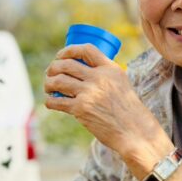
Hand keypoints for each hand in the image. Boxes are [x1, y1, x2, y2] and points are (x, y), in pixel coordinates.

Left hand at [44, 43, 173, 174]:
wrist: (133, 130)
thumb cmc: (127, 109)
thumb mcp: (121, 84)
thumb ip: (106, 76)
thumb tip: (83, 73)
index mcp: (111, 69)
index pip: (86, 50)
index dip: (69, 50)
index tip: (61, 55)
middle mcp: (99, 78)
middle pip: (66, 64)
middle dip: (53, 67)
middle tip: (50, 73)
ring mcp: (89, 93)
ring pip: (58, 81)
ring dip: (48, 83)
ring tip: (49, 87)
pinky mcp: (81, 109)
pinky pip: (56, 101)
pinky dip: (50, 101)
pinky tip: (51, 101)